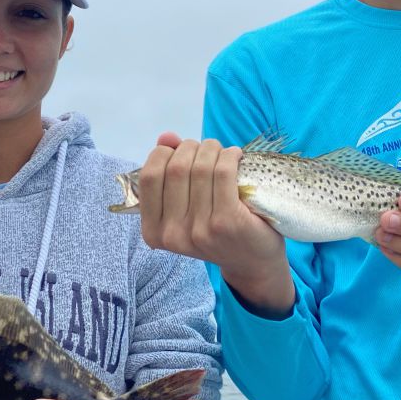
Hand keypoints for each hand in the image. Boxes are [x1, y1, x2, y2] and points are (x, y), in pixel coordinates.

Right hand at [138, 133, 293, 313]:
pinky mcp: (228, 221)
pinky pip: (223, 172)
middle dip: (191, 148)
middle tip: (206, 149)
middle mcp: (173, 234)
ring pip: (201, 167)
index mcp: (154, 231)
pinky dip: (229, 156)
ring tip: (222, 152)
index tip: (180, 152)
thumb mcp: (184, 208)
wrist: (252, 262)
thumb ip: (169, 173)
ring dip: (213, 149)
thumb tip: (165, 137)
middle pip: (176, 168)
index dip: (164, 154)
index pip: (149, 177)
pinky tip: (235, 157)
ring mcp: (200, 229)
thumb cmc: (216, 230)